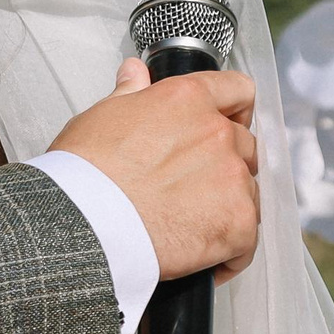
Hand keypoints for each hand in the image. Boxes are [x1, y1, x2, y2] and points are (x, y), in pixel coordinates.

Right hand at [49, 57, 260, 283]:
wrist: (84, 224)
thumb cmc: (85, 172)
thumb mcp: (101, 118)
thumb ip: (130, 93)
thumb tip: (135, 72)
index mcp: (187, 100)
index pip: (236, 89)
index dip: (234, 107)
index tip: (229, 121)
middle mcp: (219, 134)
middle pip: (245, 147)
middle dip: (225, 164)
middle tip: (192, 186)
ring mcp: (233, 180)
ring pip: (248, 193)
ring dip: (227, 207)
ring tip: (190, 227)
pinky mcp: (238, 225)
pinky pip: (246, 242)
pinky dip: (228, 253)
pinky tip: (201, 260)